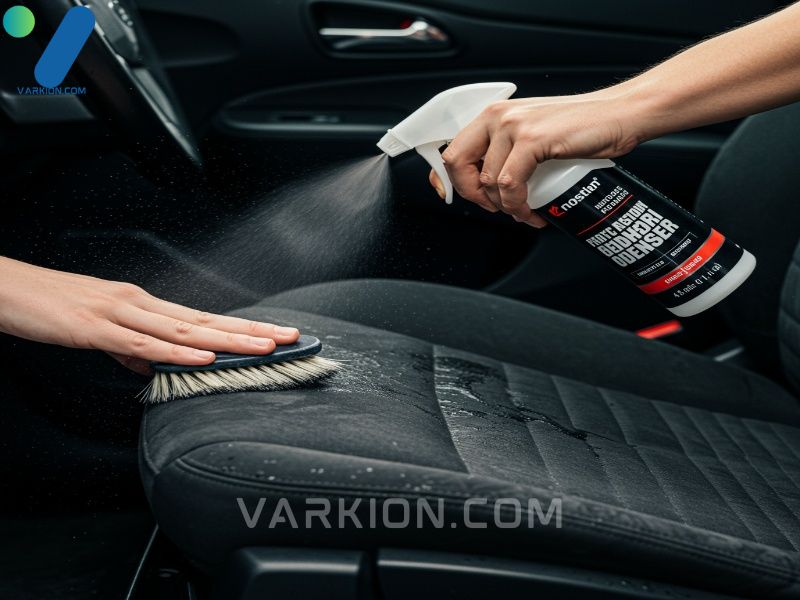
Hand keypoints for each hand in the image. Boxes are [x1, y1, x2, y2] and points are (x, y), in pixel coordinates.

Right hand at [0, 257, 300, 374]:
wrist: (4, 287)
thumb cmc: (50, 306)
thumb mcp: (100, 331)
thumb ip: (131, 348)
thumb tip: (158, 366)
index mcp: (144, 307)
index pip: (204, 320)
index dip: (242, 329)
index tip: (275, 337)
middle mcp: (140, 305)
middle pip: (206, 321)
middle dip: (252, 332)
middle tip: (291, 339)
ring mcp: (119, 313)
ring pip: (184, 330)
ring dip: (228, 340)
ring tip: (264, 348)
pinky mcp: (94, 327)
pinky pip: (141, 342)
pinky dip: (175, 351)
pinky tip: (202, 357)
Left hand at [428, 89, 644, 226]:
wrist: (621, 114)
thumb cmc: (583, 127)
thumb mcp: (535, 134)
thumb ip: (510, 149)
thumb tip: (490, 181)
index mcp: (494, 114)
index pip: (453, 149)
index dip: (448, 180)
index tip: (459, 199)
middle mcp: (498, 116)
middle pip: (458, 164)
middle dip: (473, 196)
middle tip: (497, 208)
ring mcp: (514, 125)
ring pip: (489, 181)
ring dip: (505, 208)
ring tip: (526, 213)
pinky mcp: (532, 139)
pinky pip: (510, 185)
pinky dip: (517, 205)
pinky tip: (533, 211)